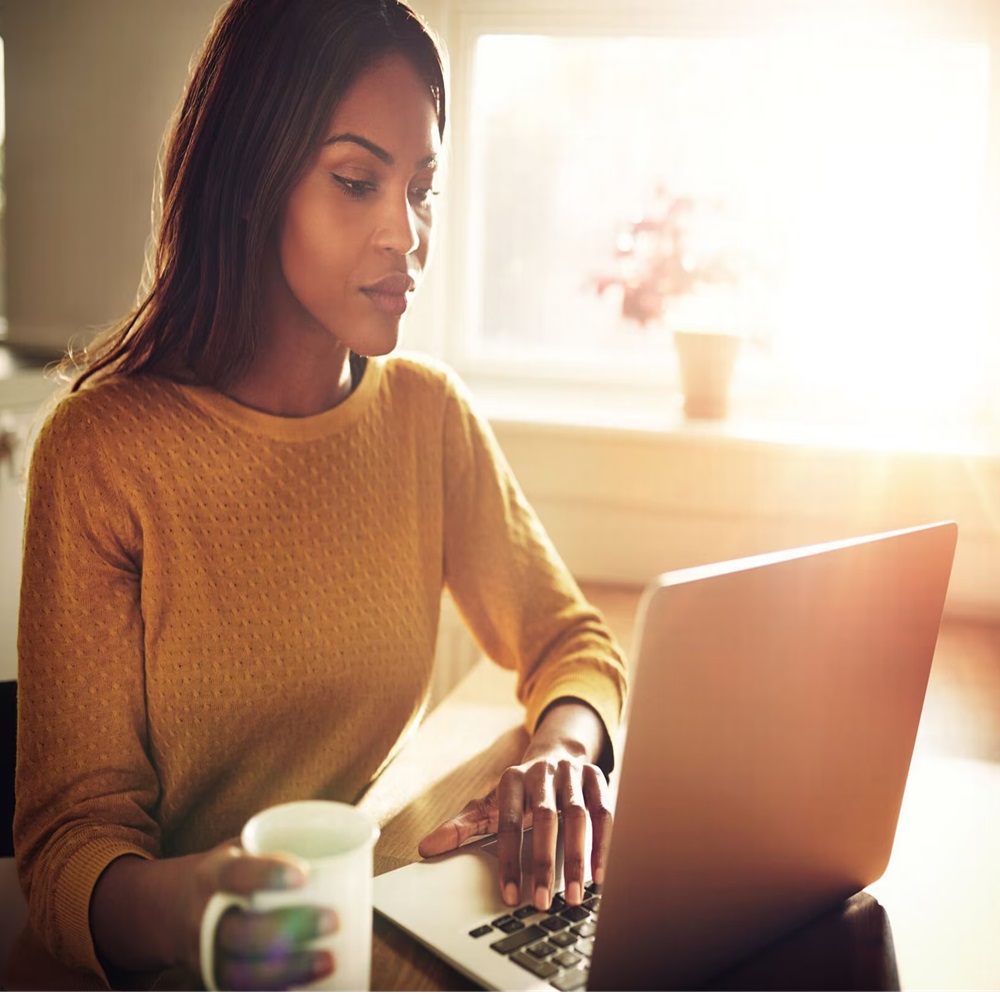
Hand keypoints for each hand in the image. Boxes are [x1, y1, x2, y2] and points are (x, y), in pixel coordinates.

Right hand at [90, 844, 337, 989]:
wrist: (170, 909)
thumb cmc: (227, 874)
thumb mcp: (240, 850)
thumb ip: (282, 847)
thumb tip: (357, 838)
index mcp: (212, 876)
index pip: (236, 875)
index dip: (268, 874)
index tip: (305, 874)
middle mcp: (204, 919)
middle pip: (242, 932)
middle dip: (289, 929)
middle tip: (333, 920)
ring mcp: (207, 956)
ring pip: (243, 972)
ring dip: (288, 970)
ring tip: (330, 960)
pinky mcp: (215, 980)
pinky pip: (242, 993)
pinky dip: (276, 992)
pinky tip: (309, 990)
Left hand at [417, 699, 612, 910]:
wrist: (556, 754)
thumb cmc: (520, 791)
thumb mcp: (490, 804)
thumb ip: (461, 826)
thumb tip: (425, 848)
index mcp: (512, 779)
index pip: (507, 822)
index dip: (509, 860)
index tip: (510, 896)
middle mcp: (542, 772)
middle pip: (544, 818)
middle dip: (543, 863)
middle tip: (542, 902)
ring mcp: (572, 773)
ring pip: (578, 816)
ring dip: (577, 858)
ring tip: (575, 897)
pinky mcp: (597, 776)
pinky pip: (604, 811)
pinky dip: (604, 844)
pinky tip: (599, 876)